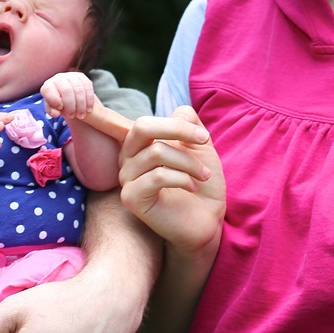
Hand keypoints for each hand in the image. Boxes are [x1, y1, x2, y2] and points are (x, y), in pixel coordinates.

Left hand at [41, 71, 96, 120]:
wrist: (68, 97)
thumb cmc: (58, 104)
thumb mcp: (53, 109)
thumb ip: (52, 111)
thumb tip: (56, 113)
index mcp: (48, 85)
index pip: (49, 90)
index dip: (55, 100)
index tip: (60, 110)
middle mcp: (59, 78)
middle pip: (67, 90)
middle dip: (70, 105)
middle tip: (72, 116)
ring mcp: (71, 76)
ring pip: (79, 89)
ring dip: (81, 104)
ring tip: (81, 115)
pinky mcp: (81, 77)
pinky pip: (87, 87)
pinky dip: (89, 100)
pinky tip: (89, 109)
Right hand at [119, 106, 224, 255]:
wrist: (207, 220)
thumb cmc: (202, 184)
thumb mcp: (200, 147)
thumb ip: (189, 124)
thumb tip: (178, 112)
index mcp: (139, 146)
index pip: (146, 122)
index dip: (176, 124)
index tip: (203, 137)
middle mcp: (127, 160)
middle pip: (142, 128)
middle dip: (177, 131)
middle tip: (204, 142)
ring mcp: (126, 180)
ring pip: (156, 153)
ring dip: (189, 162)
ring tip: (203, 175)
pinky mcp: (131, 199)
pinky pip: (156, 176)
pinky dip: (181, 178)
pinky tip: (192, 187)